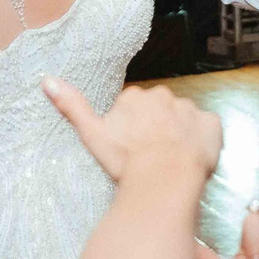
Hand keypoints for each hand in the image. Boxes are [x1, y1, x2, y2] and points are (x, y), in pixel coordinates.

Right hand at [43, 80, 219, 187]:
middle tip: (150, 155)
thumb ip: (72, 105)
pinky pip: (207, 129)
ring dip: (179, 135)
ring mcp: (189, 109)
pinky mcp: (211, 124)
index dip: (133, 129)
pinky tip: (192, 157)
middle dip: (156, 129)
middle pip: (159, 111)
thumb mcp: (92, 134)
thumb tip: (47, 80)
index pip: (134, 108)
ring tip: (170, 160)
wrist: (164, 178)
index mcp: (136, 96)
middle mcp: (163, 95)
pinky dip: (202, 140)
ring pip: (183, 120)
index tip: (131, 147)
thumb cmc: (127, 160)